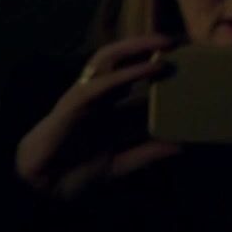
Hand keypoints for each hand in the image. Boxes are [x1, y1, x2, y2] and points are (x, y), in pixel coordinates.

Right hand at [15, 35, 182, 200]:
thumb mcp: (121, 164)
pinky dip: (125, 73)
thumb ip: (147, 153)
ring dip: (136, 48)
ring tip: (164, 43)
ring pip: (110, 60)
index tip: (190, 65)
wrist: (41, 188)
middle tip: (180, 43)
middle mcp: (100, 98)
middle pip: (125, 62)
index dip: (162, 73)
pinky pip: (101, 83)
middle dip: (149, 49)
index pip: (138, 85)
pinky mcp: (74, 102)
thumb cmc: (75, 174)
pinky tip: (147, 67)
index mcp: (110, 112)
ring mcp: (86, 96)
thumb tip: (181, 146)